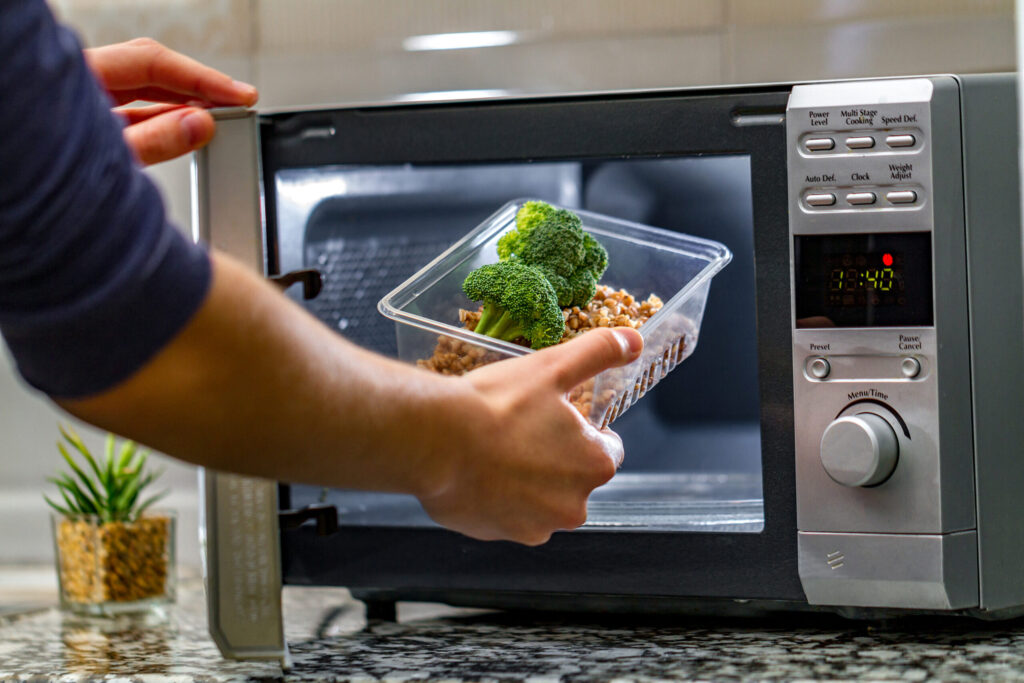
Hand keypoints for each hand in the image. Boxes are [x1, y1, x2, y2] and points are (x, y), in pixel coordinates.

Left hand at [84, 38, 257, 164]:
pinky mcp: (84, 122)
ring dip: (182, 102)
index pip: (150, 60)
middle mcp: (78, 80)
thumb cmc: (34, 181)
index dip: (201, 77)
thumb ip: (152, 141)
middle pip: (149, 67)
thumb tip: (200, 124)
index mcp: (76, 75)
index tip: (239, 95)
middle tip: (238, 101)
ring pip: (140, 88)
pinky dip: (162, 117)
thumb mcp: (100, 160)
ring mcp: (79, 100)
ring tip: (219, 115)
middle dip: (197, 84)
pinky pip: (129, 110)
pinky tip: (186, 127)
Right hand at [419, 327, 643, 544]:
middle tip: (521, 429)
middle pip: (573, 477)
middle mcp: (574, 505)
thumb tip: (632, 340)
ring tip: (496, 449)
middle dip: (554, 457)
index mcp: (595, 465)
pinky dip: (499, 498)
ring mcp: (536, 525)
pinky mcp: (501, 535)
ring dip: (527, 480)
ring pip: (541, 498)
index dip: (583, 430)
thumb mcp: (553, 367)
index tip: (556, 418)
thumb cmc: (496, 405)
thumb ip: (598, 352)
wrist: (435, 441)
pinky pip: (508, 515)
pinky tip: (478, 471)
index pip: (607, 449)